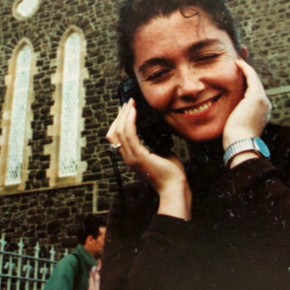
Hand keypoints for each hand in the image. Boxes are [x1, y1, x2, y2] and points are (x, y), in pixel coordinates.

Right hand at [107, 99, 190, 218]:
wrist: (175, 186)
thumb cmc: (170, 172)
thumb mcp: (160, 152)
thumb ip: (155, 142)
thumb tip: (157, 129)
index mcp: (131, 156)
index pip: (116, 136)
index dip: (118, 121)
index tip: (126, 109)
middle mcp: (127, 157)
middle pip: (114, 132)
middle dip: (120, 115)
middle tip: (128, 102)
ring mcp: (132, 157)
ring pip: (120, 131)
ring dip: (124, 115)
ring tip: (130, 104)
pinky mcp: (139, 156)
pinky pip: (129, 135)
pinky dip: (130, 121)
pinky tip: (134, 112)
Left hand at [222, 60, 271, 150]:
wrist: (240, 143)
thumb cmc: (235, 138)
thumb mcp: (236, 124)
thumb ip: (236, 116)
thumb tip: (228, 114)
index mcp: (261, 111)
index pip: (253, 92)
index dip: (247, 82)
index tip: (238, 73)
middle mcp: (265, 104)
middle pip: (256, 84)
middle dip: (248, 72)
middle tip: (238, 61)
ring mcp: (263, 100)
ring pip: (254, 79)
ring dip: (246, 68)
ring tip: (237, 60)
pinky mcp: (256, 96)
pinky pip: (251, 77)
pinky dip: (245, 69)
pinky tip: (237, 63)